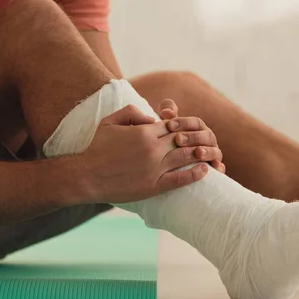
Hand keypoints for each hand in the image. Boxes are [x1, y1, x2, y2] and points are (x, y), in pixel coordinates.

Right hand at [81, 105, 221, 202]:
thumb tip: (151, 117)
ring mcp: (154, 168)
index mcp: (144, 131)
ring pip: (185, 157)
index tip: (193, 128)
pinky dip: (194, 174)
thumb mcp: (109, 122)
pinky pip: (179, 179)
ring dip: (202, 154)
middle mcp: (152, 148)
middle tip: (210, 140)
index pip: (173, 125)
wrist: (86, 176)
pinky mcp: (152, 186)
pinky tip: (204, 171)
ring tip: (213, 154)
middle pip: (184, 139)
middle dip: (199, 138)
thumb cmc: (96, 148)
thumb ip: (131, 112)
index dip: (186, 125)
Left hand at [156, 99, 225, 172]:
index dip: (184, 123)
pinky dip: (219, 167)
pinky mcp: (213, 167)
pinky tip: (215, 168)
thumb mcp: (166, 127)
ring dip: (208, 151)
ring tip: (198, 152)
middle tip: (178, 139)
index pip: (195, 123)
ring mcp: (212, 153)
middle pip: (206, 136)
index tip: (169, 125)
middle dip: (193, 137)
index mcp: (198, 128)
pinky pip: (219, 167)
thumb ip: (167, 114)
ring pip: (215, 150)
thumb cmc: (167, 140)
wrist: (167, 161)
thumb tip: (167, 112)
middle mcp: (208, 140)